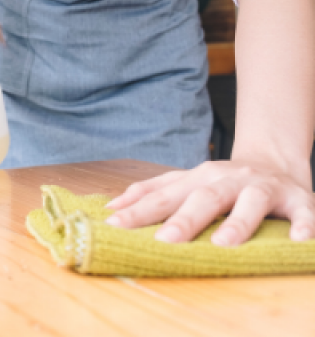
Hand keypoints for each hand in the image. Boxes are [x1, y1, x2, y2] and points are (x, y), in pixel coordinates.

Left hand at [104, 159, 314, 245]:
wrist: (276, 161)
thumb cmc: (224, 183)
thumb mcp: (188, 183)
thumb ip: (155, 194)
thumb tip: (112, 208)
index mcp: (197, 178)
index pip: (164, 194)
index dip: (138, 210)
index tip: (113, 225)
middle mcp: (227, 179)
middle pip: (203, 198)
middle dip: (183, 220)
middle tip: (165, 242)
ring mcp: (261, 187)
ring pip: (248, 202)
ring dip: (237, 223)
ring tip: (222, 245)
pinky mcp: (297, 199)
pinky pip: (302, 213)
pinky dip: (302, 226)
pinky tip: (296, 241)